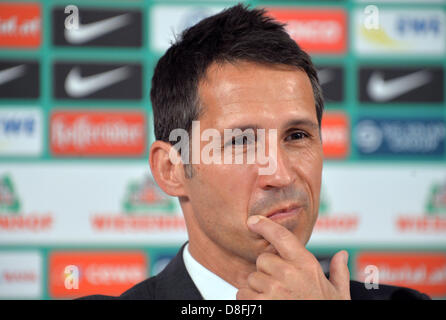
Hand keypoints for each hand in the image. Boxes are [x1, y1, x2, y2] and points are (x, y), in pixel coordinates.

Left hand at [236, 215, 350, 299]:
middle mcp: (288, 273)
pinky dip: (249, 302)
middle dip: (267, 271)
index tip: (253, 221)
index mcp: (306, 266)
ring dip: (257, 288)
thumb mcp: (339, 295)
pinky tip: (264, 307)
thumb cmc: (326, 311)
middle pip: (262, 260)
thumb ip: (339, 273)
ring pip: (251, 278)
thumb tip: (342, 255)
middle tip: (281, 286)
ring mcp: (273, 290)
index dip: (265, 226)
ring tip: (275, 300)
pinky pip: (242, 295)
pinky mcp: (260, 304)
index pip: (282, 236)